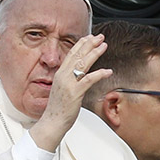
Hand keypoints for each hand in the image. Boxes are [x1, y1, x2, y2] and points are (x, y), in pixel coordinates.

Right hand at [30, 34, 110, 151]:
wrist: (52, 122)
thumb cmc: (58, 109)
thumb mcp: (62, 89)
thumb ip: (69, 80)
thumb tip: (78, 74)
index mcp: (60, 74)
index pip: (71, 54)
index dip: (81, 44)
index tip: (89, 37)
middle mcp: (63, 76)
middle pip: (78, 55)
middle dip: (90, 44)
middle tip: (99, 37)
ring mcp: (69, 83)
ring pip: (83, 63)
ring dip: (95, 53)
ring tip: (104, 46)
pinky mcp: (75, 92)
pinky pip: (89, 79)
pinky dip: (99, 74)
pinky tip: (107, 71)